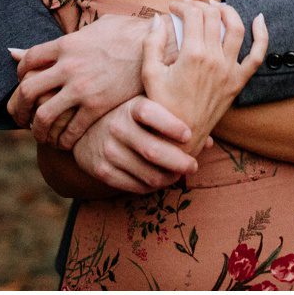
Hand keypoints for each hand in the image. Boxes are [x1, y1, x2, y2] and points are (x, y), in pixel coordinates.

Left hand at [6, 12, 150, 146]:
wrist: (160, 45)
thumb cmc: (129, 34)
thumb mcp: (95, 27)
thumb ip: (64, 38)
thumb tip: (31, 45)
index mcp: (66, 44)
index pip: (27, 61)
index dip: (20, 76)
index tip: (24, 86)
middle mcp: (68, 66)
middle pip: (27, 91)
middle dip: (19, 109)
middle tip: (21, 118)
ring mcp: (82, 87)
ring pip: (43, 116)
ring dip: (37, 129)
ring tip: (40, 135)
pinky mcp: (98, 106)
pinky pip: (70, 130)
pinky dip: (63, 140)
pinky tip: (65, 142)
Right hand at [70, 94, 203, 193]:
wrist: (84, 132)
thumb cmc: (128, 117)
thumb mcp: (147, 108)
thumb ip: (176, 119)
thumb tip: (209, 142)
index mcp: (130, 107)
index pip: (150, 113)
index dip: (171, 125)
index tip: (188, 135)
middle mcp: (117, 127)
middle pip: (153, 150)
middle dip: (179, 162)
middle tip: (193, 166)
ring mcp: (108, 150)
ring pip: (147, 173)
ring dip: (169, 178)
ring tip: (179, 174)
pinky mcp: (102, 170)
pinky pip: (135, 186)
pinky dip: (152, 187)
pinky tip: (160, 180)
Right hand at [142, 1, 267, 150]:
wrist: (180, 136)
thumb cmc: (163, 106)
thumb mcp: (149, 74)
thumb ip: (151, 43)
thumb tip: (156, 18)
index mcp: (192, 55)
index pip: (193, 15)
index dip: (182, 6)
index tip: (173, 8)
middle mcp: (215, 59)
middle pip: (213, 17)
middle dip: (200, 6)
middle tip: (189, 9)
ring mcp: (229, 70)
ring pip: (236, 28)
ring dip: (227, 11)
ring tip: (216, 7)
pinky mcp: (238, 82)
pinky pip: (257, 56)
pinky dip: (262, 35)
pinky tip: (259, 20)